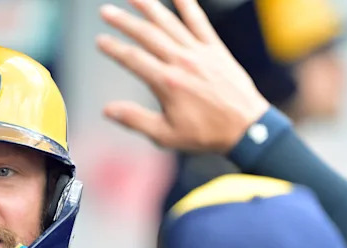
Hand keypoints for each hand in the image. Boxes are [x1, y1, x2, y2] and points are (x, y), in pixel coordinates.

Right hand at [96, 0, 269, 152]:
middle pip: (147, 34)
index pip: (133, 59)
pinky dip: (188, 5)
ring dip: (149, 7)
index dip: (113, 48)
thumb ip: (135, 120)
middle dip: (124, 22)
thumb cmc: (206, 134)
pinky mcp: (215, 49)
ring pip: (170, 22)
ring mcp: (199, 53)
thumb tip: (108, 110)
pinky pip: (199, 22)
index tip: (100, 41)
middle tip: (105, 12)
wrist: (246, 128)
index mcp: (167, 83)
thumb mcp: (165, 135)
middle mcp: (181, 62)